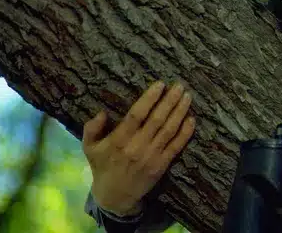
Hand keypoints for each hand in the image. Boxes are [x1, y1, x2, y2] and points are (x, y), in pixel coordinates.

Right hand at [82, 81, 195, 216]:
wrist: (115, 196)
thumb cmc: (103, 166)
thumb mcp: (89, 148)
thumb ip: (92, 129)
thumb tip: (102, 112)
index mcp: (119, 140)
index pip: (136, 115)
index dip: (149, 98)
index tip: (160, 84)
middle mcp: (137, 146)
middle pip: (157, 119)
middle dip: (170, 101)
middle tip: (180, 86)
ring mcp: (152, 156)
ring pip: (169, 130)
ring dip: (180, 112)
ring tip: (187, 97)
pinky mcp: (162, 165)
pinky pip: (176, 146)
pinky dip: (185, 132)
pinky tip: (192, 119)